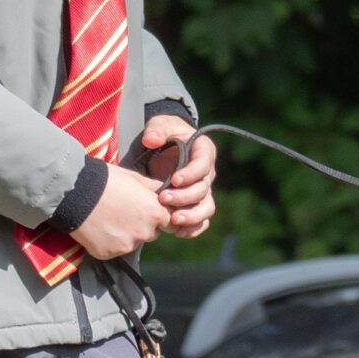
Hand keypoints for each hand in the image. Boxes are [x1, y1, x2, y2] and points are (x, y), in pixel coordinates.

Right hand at [71, 164, 170, 261]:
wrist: (73, 191)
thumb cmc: (103, 179)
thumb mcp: (132, 177)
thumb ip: (152, 187)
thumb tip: (164, 189)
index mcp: (155, 213)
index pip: (168, 222)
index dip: (157, 217)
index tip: (146, 212)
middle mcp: (145, 232)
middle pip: (151, 234)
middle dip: (141, 226)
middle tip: (122, 213)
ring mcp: (127, 244)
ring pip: (133, 243)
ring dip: (125, 235)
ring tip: (107, 219)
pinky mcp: (109, 253)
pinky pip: (113, 250)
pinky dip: (108, 242)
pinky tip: (97, 228)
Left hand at [139, 115, 217, 237]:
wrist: (164, 147)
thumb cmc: (165, 133)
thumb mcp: (161, 124)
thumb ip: (157, 129)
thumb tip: (151, 141)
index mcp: (204, 152)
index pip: (203, 165)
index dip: (191, 174)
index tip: (174, 180)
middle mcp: (207, 174)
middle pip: (203, 190)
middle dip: (185, 197)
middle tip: (163, 199)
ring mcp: (203, 191)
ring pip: (206, 208)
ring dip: (192, 216)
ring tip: (174, 220)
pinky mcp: (196, 204)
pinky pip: (201, 221)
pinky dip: (193, 228)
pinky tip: (178, 233)